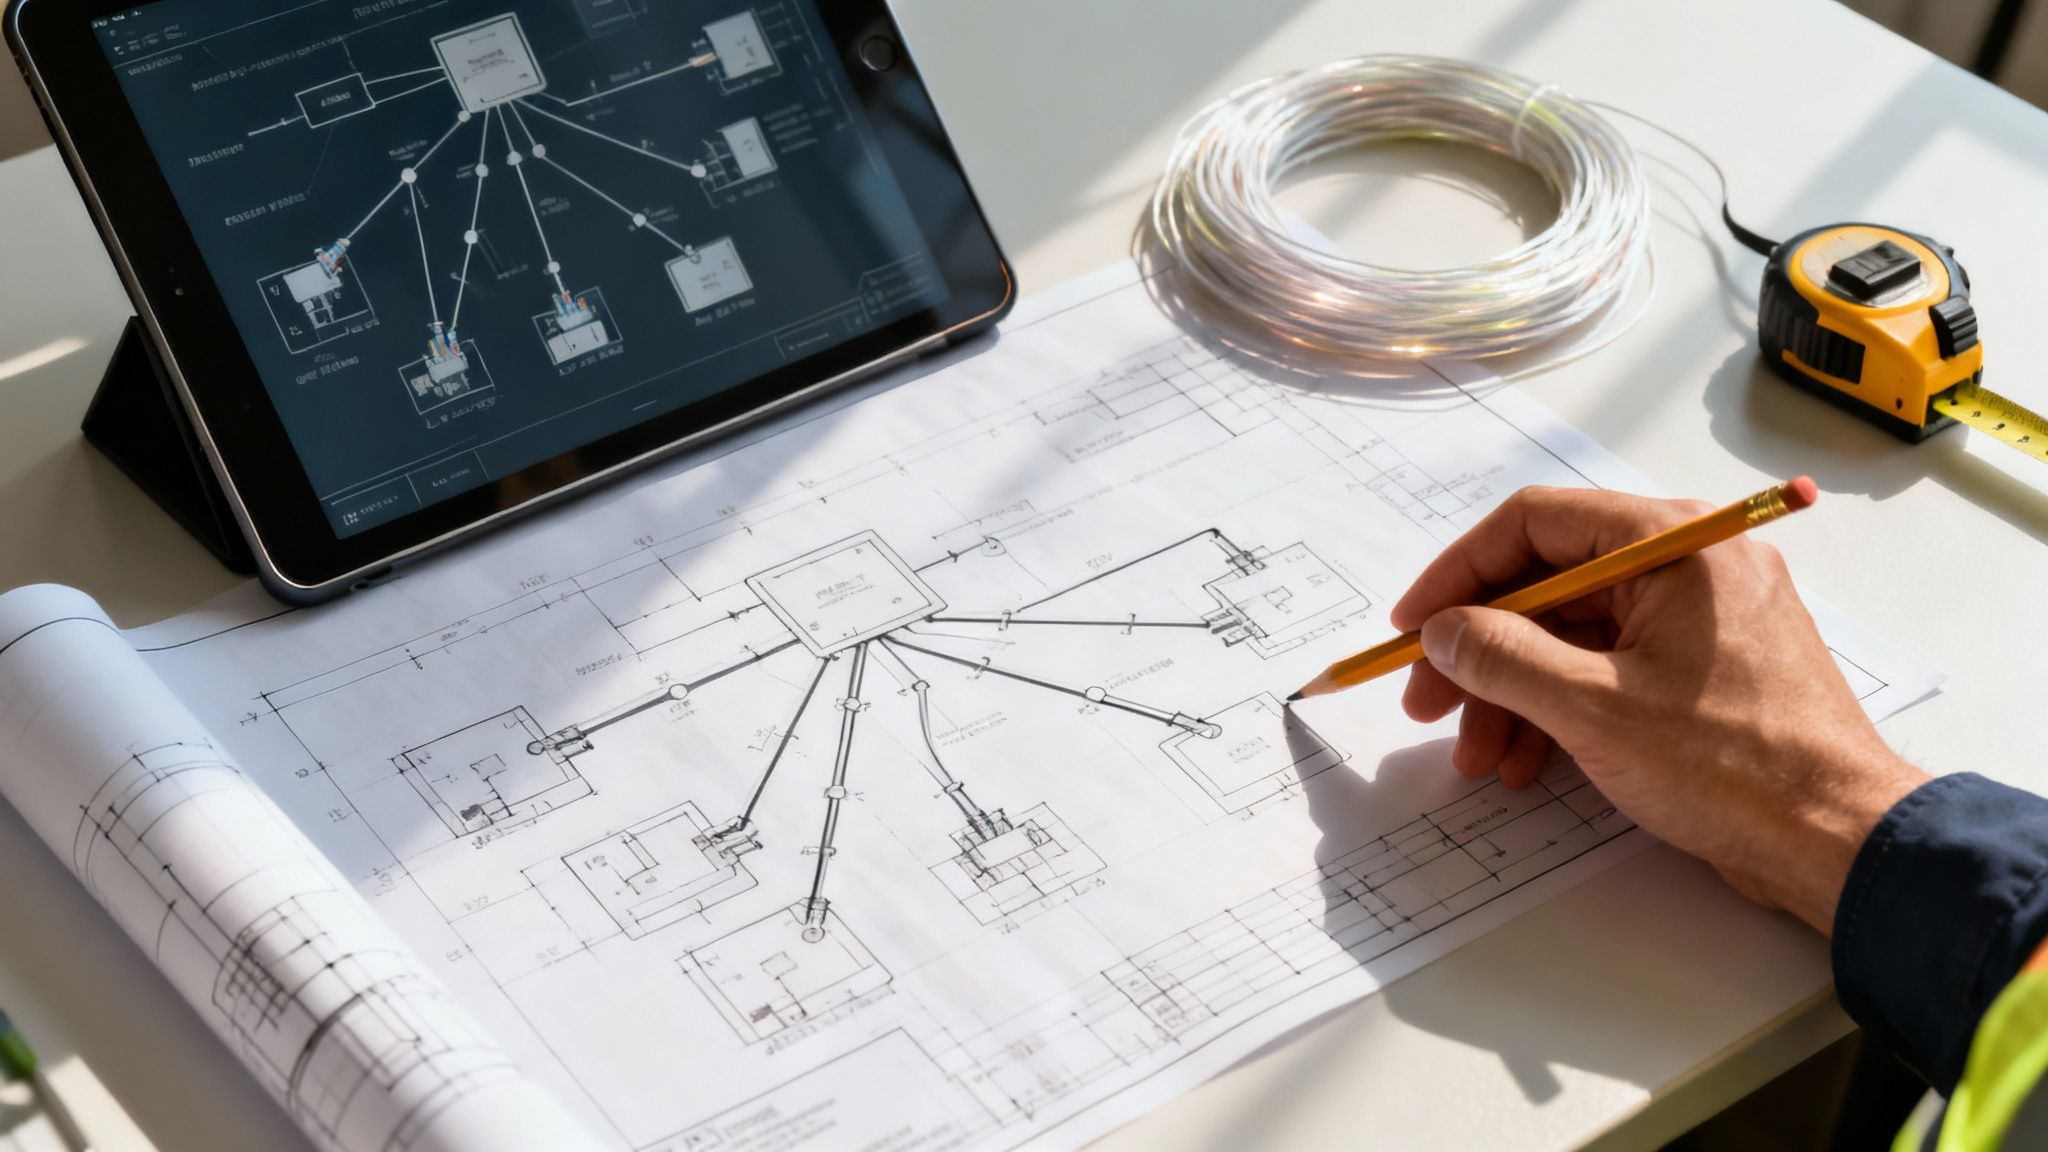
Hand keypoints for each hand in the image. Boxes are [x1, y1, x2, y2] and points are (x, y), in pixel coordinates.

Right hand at [1389, 486, 1928, 934]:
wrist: (1839, 841)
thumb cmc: (1737, 769)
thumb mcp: (1594, 710)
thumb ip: (1503, 657)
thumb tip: (1442, 630)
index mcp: (1674, 543)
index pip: (1535, 523)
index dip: (1458, 575)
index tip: (1412, 627)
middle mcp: (1691, 561)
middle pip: (1549, 584)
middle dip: (1480, 651)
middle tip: (1429, 706)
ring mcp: (1701, 614)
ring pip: (1573, 634)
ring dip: (1513, 693)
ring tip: (1480, 757)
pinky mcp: (1706, 665)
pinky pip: (1610, 666)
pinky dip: (1561, 708)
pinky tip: (1529, 764)